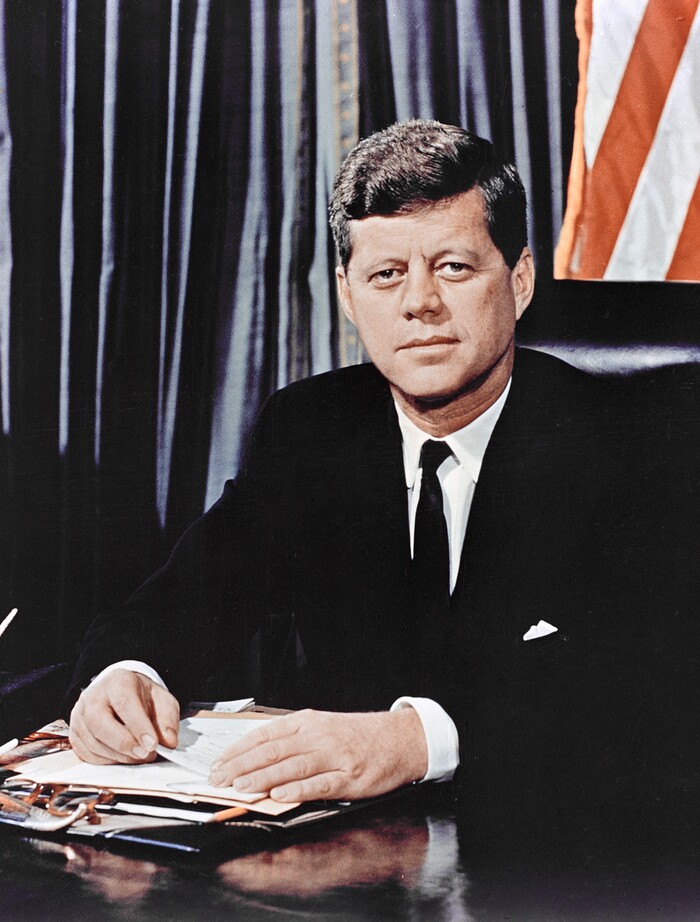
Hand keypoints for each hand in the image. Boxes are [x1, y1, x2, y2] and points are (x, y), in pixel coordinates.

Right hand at [69, 669, 179, 764]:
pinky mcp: (75, 733)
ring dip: (118, 756)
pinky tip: (122, 758)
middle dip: (124, 743)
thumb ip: (168, 720)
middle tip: (144, 755)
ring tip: (138, 757)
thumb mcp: (162, 701)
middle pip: (99, 722)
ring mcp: (80, 715)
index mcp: (118, 682)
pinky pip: (86, 753)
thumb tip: (168, 742)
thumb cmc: (142, 698)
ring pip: (92, 741)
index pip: (124, 703)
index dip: (138, 726)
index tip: (152, 744)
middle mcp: (94, 696)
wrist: (121, 693)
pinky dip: (106, 761)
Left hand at [208, 708, 427, 801]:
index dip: (238, 750)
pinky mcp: (349, 776)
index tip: (217, 763)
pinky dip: (298, 790)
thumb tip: (253, 755)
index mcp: (305, 723)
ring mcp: (333, 756)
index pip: (264, 735)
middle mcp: (317, 736)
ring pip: (292, 766)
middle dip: (241, 766)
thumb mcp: (320, 727)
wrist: (397, 739)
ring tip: (241, 787)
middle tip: (218, 779)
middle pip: (272, 750)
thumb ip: (291, 740)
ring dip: (263, 777)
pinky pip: (320, 784)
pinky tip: (280, 795)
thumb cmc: (354, 736)